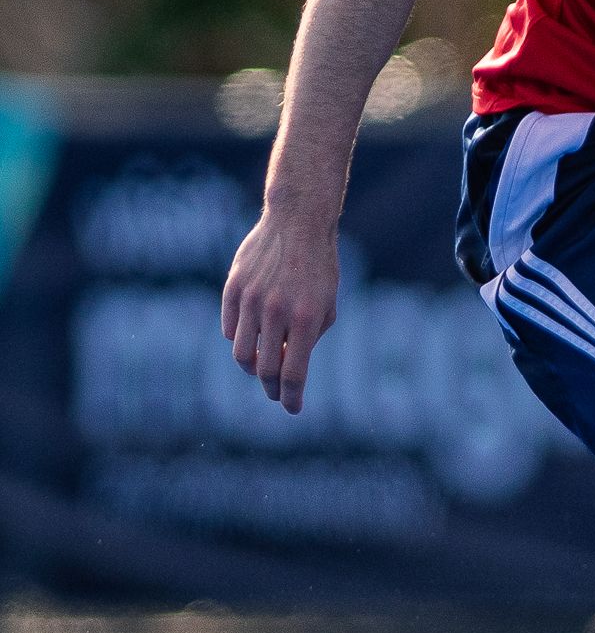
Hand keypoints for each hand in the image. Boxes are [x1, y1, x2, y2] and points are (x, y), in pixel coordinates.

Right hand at [221, 209, 341, 411]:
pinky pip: (230, 329)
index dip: (292, 397)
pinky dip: (241, 341)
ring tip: (263, 369)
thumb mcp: (326, 305)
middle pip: (264, 369)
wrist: (297, 224)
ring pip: (242, 353)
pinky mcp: (232, 289)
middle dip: (271, 388)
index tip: (293, 409)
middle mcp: (276, 312)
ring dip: (252, 368)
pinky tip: (253, 339)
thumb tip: (288, 364)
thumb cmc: (319, 268)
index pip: (293, 373)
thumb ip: (309, 337)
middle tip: (277, 394)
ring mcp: (250, 300)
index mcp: (305, 319)